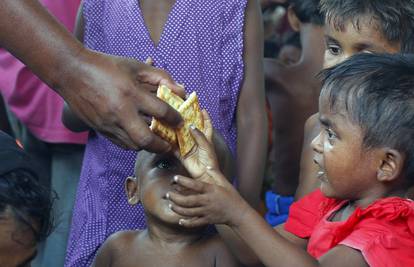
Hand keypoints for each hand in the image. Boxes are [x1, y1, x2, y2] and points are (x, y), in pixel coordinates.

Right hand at [60, 49, 184, 151]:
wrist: (72, 72)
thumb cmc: (107, 66)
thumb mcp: (136, 66)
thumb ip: (160, 77)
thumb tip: (180, 89)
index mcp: (130, 93)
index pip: (161, 112)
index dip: (175, 118)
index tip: (180, 120)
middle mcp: (120, 112)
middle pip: (146, 140)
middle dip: (162, 145)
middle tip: (170, 144)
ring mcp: (108, 123)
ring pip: (134, 146)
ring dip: (148, 146)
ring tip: (156, 141)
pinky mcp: (100, 129)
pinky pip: (121, 144)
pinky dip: (134, 143)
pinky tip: (139, 137)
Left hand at [167, 169, 248, 227]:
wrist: (238, 213)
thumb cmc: (232, 196)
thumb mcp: (225, 182)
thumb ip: (215, 174)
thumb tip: (207, 165)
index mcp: (211, 190)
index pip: (195, 185)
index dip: (184, 181)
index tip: (175, 178)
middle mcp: (207, 201)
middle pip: (187, 201)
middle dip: (175, 198)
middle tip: (167, 194)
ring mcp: (206, 212)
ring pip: (188, 212)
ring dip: (177, 209)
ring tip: (170, 204)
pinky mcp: (207, 220)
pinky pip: (194, 223)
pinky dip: (186, 223)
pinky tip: (180, 220)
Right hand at [174, 110, 219, 183]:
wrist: (205, 175)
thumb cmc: (209, 161)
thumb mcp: (206, 145)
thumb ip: (199, 135)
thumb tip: (191, 125)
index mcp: (206, 138)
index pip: (207, 124)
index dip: (205, 116)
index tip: (201, 108)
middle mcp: (197, 141)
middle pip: (191, 128)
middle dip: (186, 121)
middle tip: (180, 113)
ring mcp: (188, 148)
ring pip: (181, 136)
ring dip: (176, 130)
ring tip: (169, 121)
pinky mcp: (182, 155)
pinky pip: (174, 147)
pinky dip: (169, 143)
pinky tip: (163, 137)